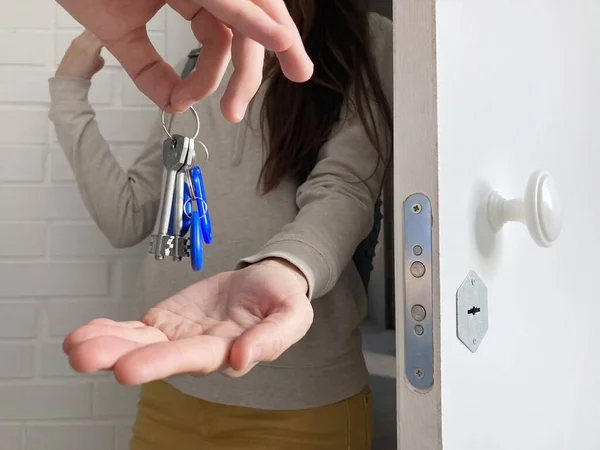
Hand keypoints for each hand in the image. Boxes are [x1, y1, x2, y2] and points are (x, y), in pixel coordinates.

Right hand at [55, 0, 313, 120]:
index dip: (212, 76)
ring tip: (298, 67)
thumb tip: (173, 106)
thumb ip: (148, 70)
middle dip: (274, 52)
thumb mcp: (120, 32)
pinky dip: (253, 19)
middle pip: (248, 22)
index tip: (192, 103)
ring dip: (280, 37)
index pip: (219, 37)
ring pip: (252, 6)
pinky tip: (278, 39)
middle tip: (297, 77)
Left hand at [63, 259, 312, 384]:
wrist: (265, 282)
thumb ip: (274, 335)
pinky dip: (110, 330)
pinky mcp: (166, 323)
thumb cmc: (281, 296)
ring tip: (75, 346)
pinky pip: (135, 329)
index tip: (131, 369)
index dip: (165, 361)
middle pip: (157, 356)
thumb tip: (242, 359)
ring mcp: (178, 338)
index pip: (195, 358)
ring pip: (139, 344)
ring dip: (106, 345)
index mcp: (229, 351)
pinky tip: (85, 333)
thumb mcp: (292, 312)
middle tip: (86, 358)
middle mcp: (198, 351)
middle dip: (121, 357)